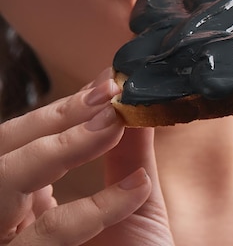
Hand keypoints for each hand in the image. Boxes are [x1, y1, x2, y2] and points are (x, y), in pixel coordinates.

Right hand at [1, 68, 172, 244]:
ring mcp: (13, 241)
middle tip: (103, 98)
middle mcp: (11, 221)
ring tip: (112, 125)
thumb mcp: (136, 201)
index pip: (27, 144)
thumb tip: (133, 100)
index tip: (104, 85)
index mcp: (30, 201)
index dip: (62, 112)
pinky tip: (136, 189)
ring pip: (2, 185)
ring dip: (59, 150)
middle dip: (50, 122)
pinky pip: (46, 236)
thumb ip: (129, 153)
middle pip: (4, 159)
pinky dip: (92, 208)